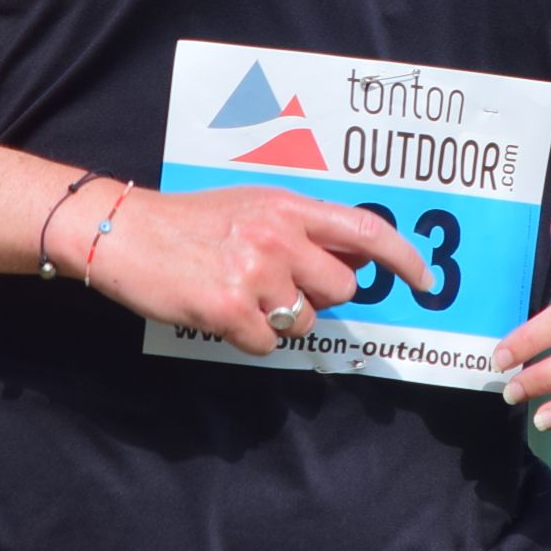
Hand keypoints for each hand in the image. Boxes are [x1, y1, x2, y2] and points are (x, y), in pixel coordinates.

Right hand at [85, 185, 434, 354]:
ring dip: (278, 319)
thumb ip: (302, 229)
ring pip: (304, 322)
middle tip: (274, 285)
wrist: (125, 233)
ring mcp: (257, 274)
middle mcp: (280, 236)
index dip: (404, 259)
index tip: (425, 281)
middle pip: (341, 289)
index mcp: (289, 206)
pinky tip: (219, 311)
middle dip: (317, 296)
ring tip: (237, 292)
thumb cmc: (189, 222)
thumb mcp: (252, 207)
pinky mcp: (232, 310)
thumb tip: (352, 263)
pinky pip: (268, 344)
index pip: (366, 230)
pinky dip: (247, 338)